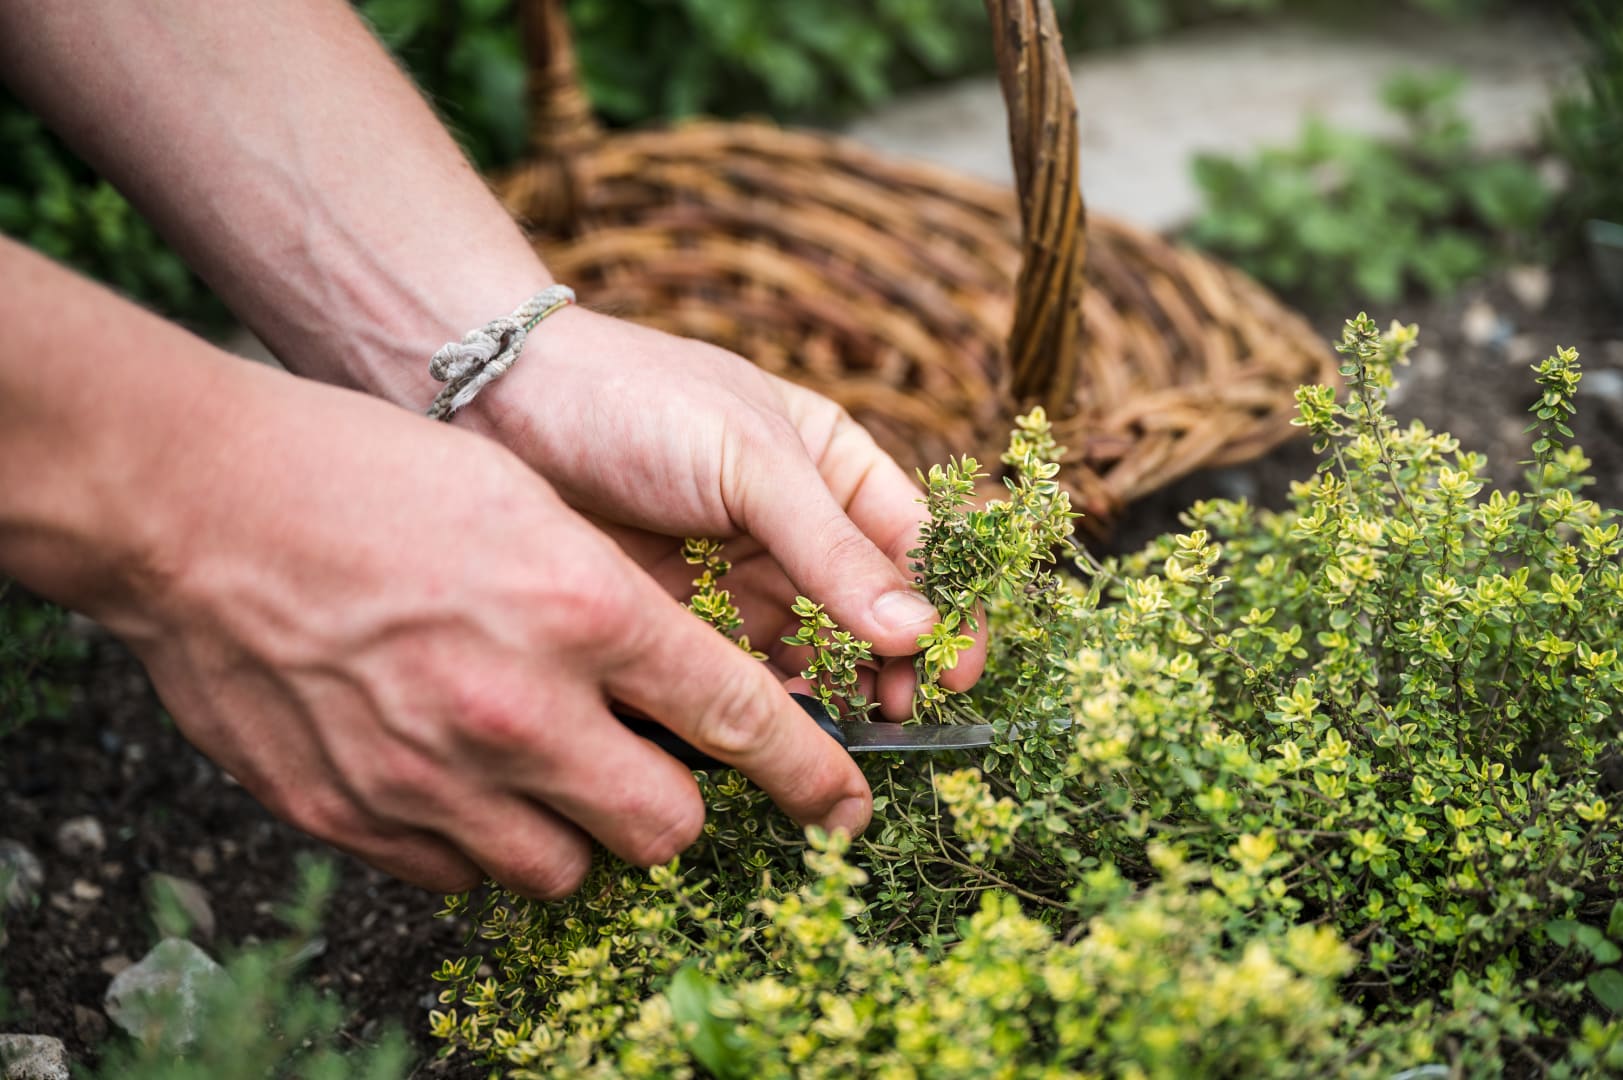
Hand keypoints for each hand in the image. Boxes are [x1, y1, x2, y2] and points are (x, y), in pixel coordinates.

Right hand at [118, 363, 871, 897]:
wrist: (194, 505)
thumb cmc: (369, 477)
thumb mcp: (527, 506)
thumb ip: (612, 607)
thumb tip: (677, 686)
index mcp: (582, 610)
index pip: (740, 717)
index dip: (811, 772)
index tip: (846, 803)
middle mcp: (519, 708)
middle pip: (665, 827)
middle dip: (679, 810)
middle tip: (652, 769)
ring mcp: (432, 776)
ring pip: (566, 870)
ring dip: (575, 830)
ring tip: (539, 766)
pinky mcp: (355, 818)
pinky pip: (462, 875)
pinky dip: (479, 840)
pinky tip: (452, 774)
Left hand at [464, 307, 987, 713]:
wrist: (499, 404)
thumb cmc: (638, 402)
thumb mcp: (748, 462)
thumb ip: (829, 549)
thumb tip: (917, 631)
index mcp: (834, 469)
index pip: (916, 547)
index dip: (945, 609)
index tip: (954, 673)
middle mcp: (797, 531)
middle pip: (871, 617)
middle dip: (891, 671)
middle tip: (893, 723)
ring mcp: (739, 580)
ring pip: (810, 659)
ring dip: (830, 701)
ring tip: (834, 742)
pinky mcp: (682, 624)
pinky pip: (738, 680)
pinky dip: (758, 713)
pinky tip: (764, 735)